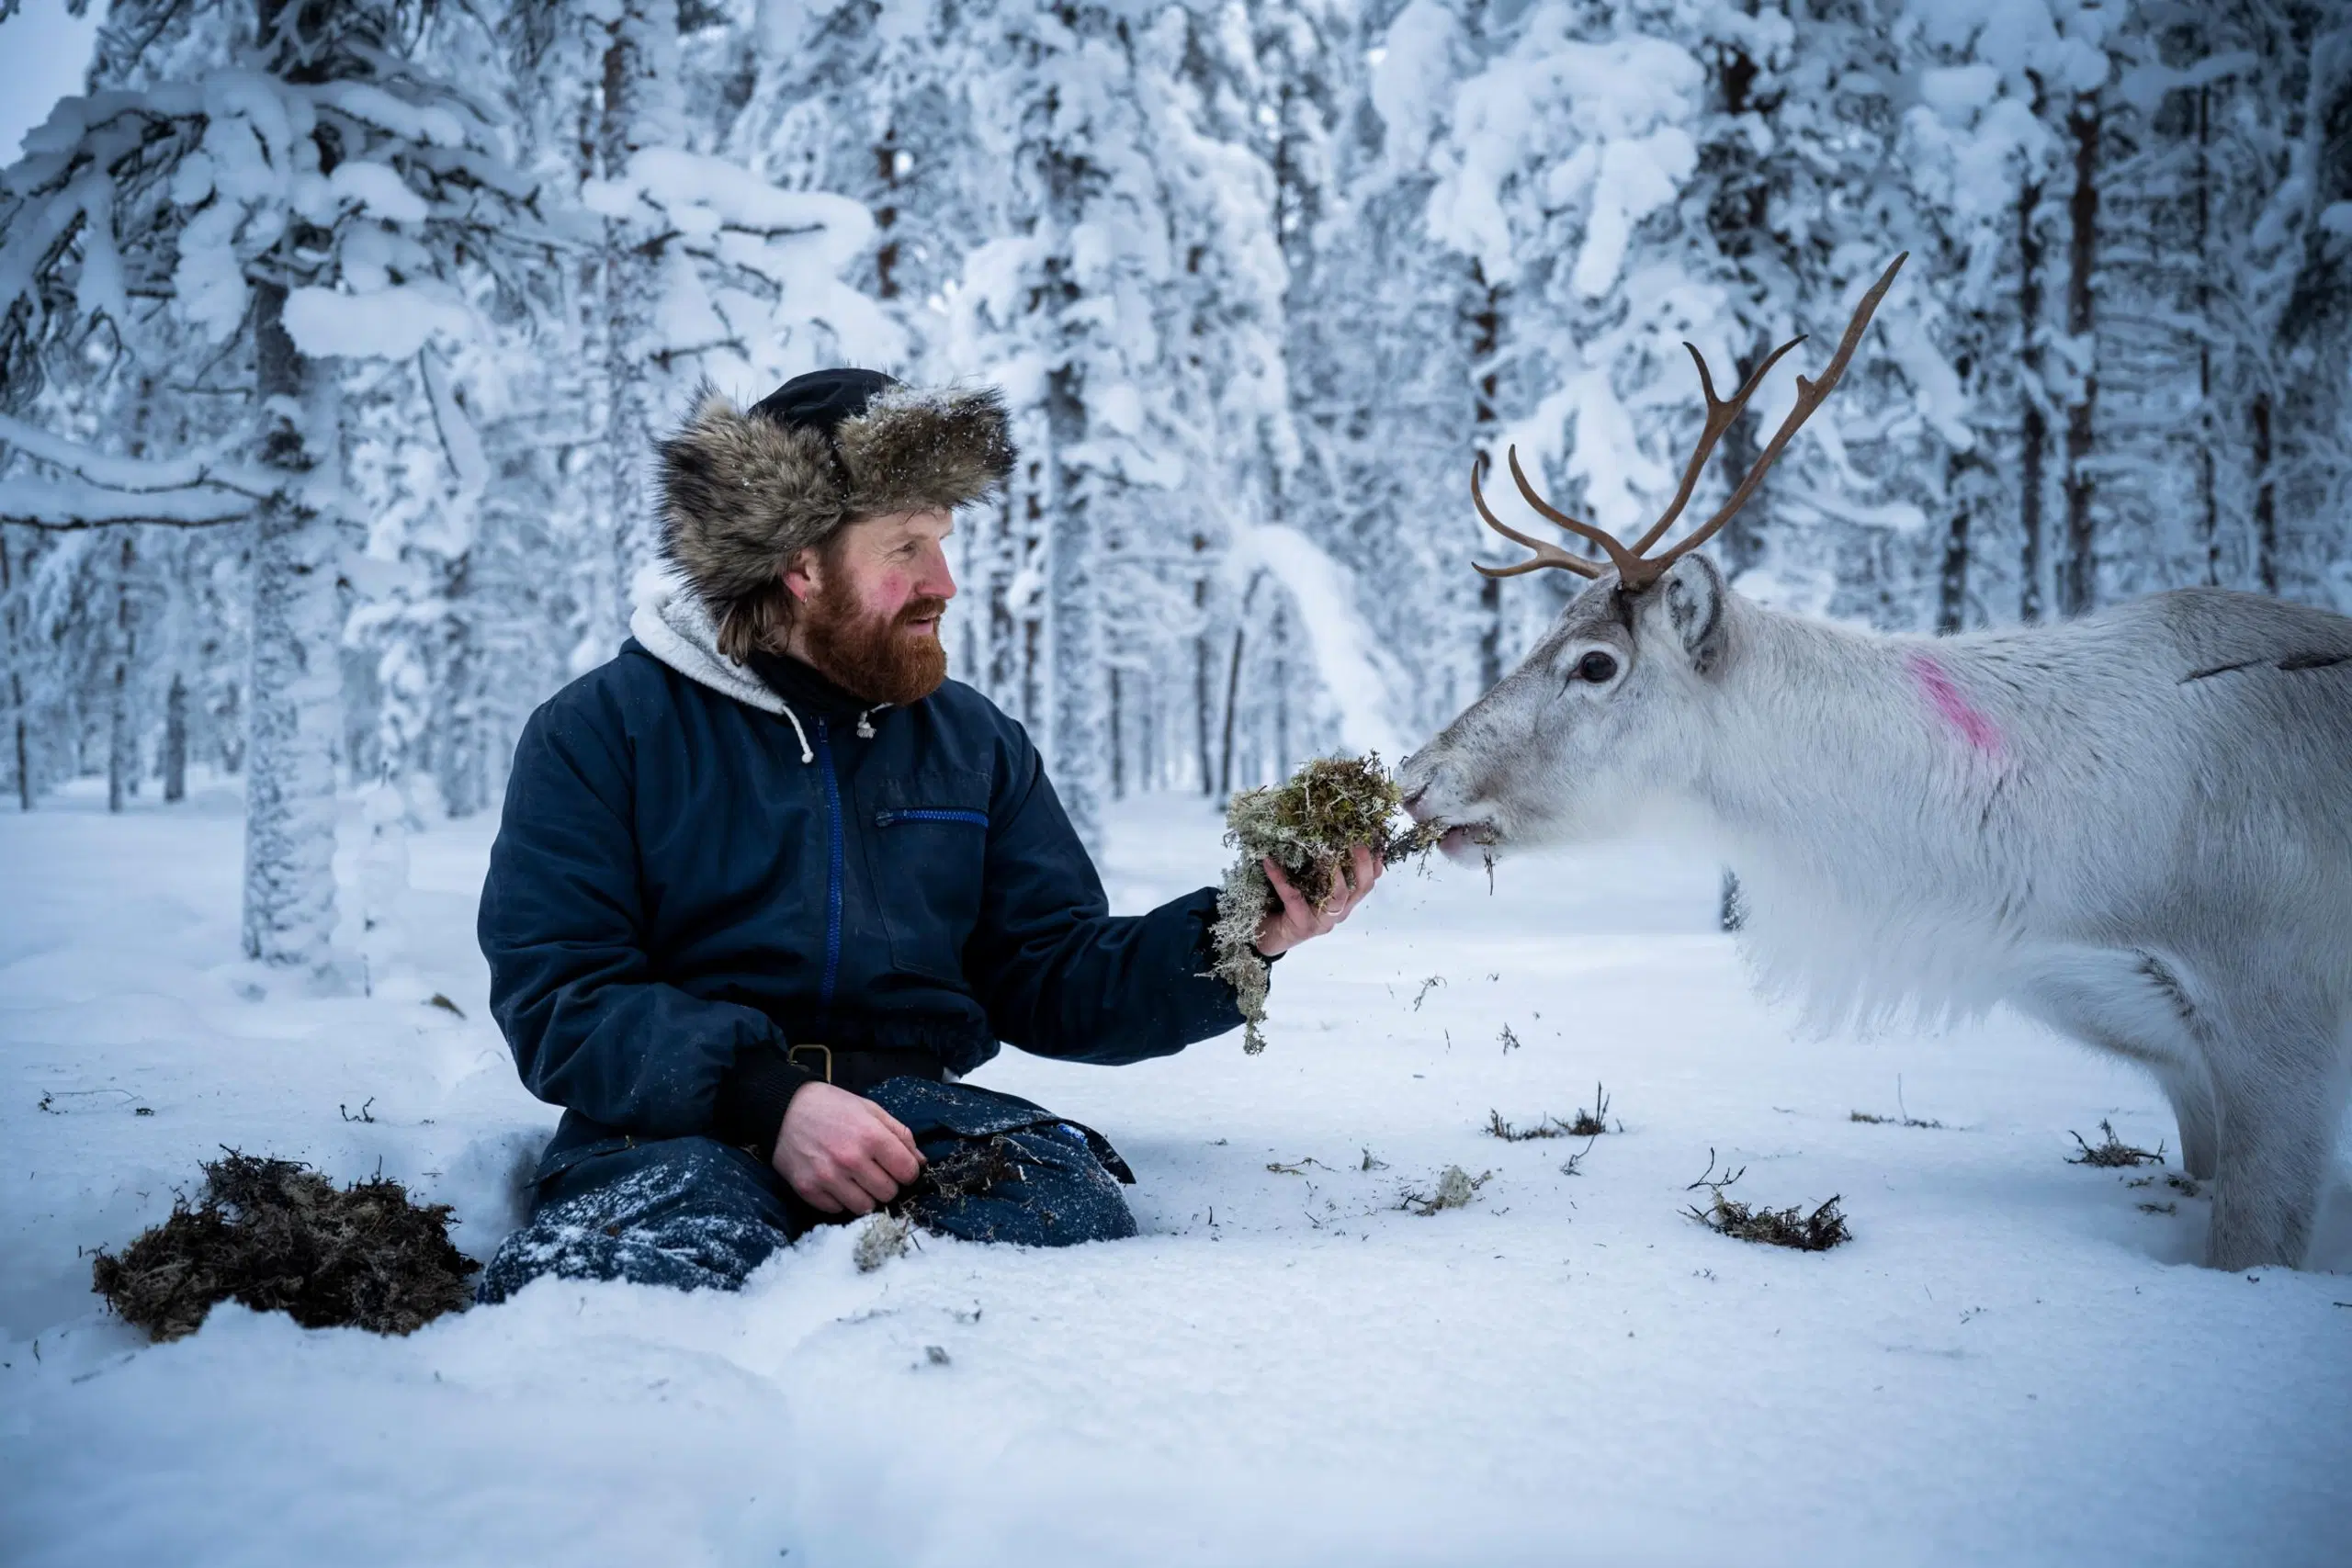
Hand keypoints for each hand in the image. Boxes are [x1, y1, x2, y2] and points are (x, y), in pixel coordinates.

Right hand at [772, 1081, 924, 1214]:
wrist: (785, 1109)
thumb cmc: (833, 1107)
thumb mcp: (871, 1110)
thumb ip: (900, 1135)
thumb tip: (920, 1163)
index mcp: (871, 1136)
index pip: (907, 1172)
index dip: (907, 1171)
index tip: (899, 1168)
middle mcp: (851, 1159)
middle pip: (888, 1193)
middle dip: (887, 1184)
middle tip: (874, 1172)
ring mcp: (828, 1177)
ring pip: (865, 1208)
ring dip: (865, 1196)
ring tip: (855, 1179)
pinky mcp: (808, 1189)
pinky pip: (837, 1210)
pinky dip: (840, 1200)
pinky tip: (835, 1182)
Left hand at [1254, 843, 1381, 957]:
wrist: (1269, 937)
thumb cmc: (1290, 907)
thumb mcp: (1310, 886)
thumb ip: (1320, 870)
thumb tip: (1322, 834)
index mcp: (1344, 902)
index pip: (1367, 883)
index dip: (1374, 864)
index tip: (1375, 843)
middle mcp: (1339, 912)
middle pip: (1361, 889)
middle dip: (1362, 865)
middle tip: (1357, 844)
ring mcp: (1323, 920)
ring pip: (1339, 897)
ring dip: (1336, 874)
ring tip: (1326, 853)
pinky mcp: (1303, 925)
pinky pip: (1293, 897)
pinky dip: (1281, 878)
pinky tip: (1269, 863)